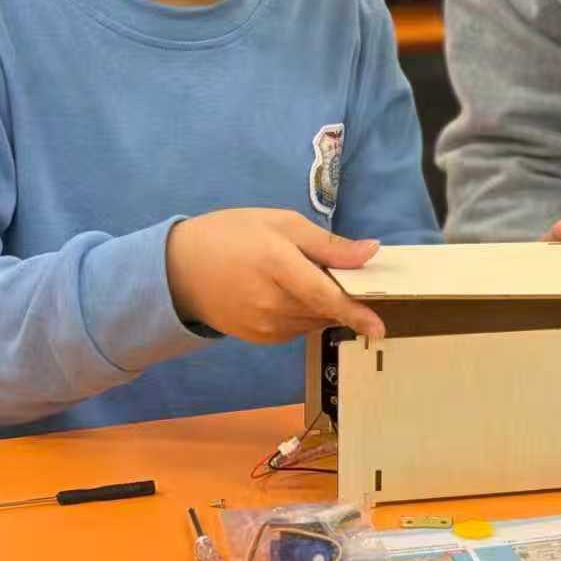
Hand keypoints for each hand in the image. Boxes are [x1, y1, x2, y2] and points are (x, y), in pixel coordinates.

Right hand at [165, 208, 385, 342]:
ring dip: (324, 306)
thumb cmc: (233, 234)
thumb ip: (327, 243)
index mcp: (277, 265)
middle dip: (343, 297)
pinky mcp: (260, 338)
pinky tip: (291, 293)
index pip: (324, 296)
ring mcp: (264, 325)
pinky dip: (306, 314)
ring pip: (314, 321)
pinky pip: (298, 329)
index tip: (379, 327)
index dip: (354, 312)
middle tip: (340, 272)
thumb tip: (371, 251)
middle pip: (324, 309)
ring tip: (305, 277)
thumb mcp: (281, 223)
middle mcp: (272, 302)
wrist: (180, 268)